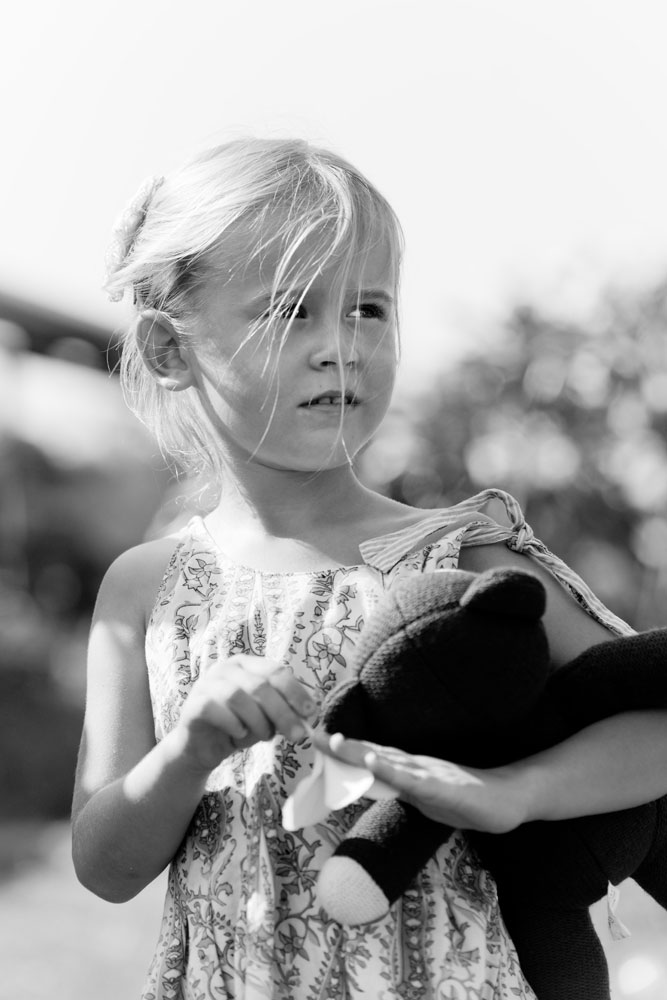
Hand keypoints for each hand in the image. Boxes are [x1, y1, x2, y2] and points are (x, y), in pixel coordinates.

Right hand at [178, 654, 317, 772]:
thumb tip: (310, 715)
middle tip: (298, 736)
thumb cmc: (237, 727)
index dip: (296, 692)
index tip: (311, 713)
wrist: (202, 749)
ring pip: (238, 696)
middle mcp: (226, 668)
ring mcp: (206, 684)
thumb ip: (284, 710)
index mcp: (247, 664)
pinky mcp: (194, 704)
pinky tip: (239, 734)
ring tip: (264, 736)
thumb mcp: (266, 717)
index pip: (276, 671)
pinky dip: (232, 724)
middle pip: (260, 685)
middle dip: (283, 713)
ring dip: (258, 721)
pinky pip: (215, 709)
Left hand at [320, 734, 528, 833]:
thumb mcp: (427, 799)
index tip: (317, 739)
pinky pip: (414, 780)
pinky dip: (392, 771)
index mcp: (410, 770)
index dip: (344, 749)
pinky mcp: (443, 788)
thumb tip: (379, 787)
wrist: (511, 799)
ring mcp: (429, 775)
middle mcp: (415, 767)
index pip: (371, 757)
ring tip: (335, 742)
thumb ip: (404, 790)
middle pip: (373, 753)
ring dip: (360, 752)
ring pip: (389, 762)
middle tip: (312, 734)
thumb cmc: (469, 799)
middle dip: (342, 747)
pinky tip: (375, 762)